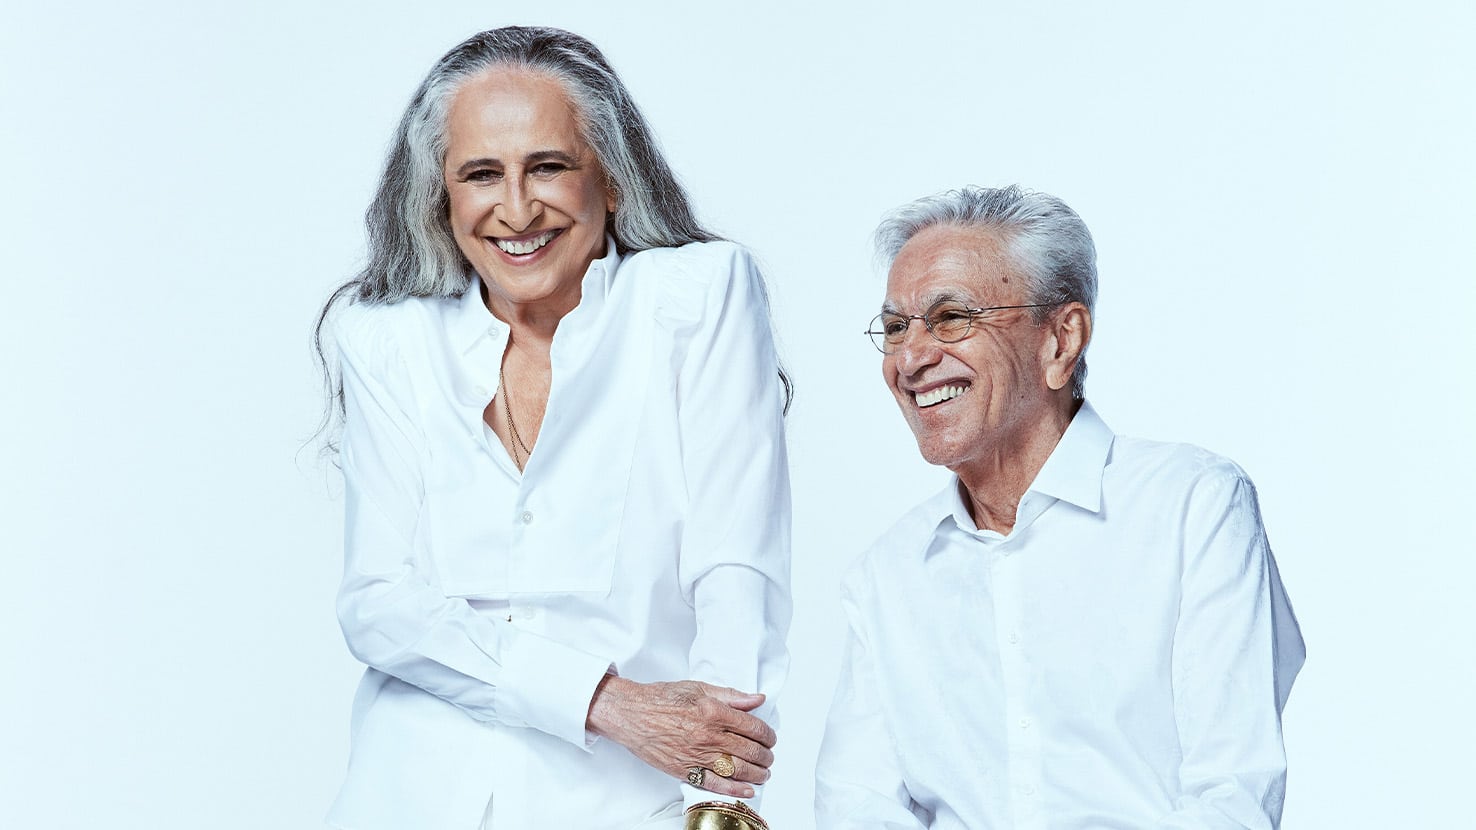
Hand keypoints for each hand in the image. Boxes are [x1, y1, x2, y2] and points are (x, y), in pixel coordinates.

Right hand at [586, 675, 775, 797]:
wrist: (631, 714)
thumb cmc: (660, 699)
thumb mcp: (698, 688)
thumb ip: (730, 695)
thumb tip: (756, 699)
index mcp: (713, 712)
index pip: (753, 727)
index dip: (768, 734)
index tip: (770, 737)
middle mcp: (708, 736)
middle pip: (750, 750)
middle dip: (766, 756)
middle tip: (769, 756)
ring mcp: (697, 755)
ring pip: (738, 769)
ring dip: (757, 773)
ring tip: (763, 772)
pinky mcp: (685, 770)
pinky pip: (715, 784)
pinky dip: (735, 789)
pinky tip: (747, 789)